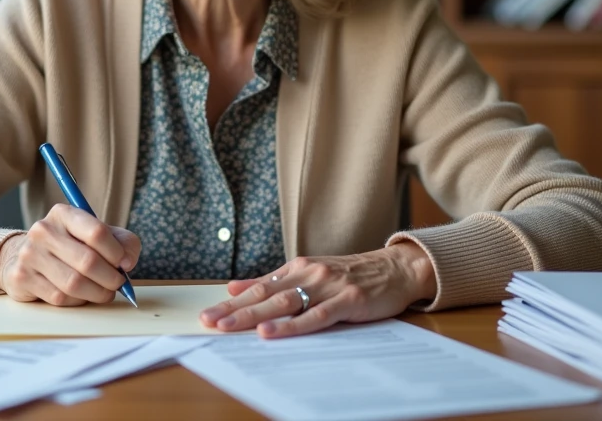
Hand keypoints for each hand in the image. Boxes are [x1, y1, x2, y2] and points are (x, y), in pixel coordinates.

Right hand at [0, 204, 140, 305]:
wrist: (27, 256)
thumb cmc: (71, 245)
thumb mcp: (97, 235)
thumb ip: (122, 242)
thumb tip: (128, 262)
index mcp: (64, 214)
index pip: (97, 232)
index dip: (117, 252)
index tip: (124, 263)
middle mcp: (43, 230)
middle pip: (87, 261)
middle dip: (110, 278)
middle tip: (118, 284)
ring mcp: (30, 254)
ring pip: (74, 284)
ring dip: (97, 293)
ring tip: (104, 292)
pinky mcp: (22, 278)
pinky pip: (59, 298)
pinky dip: (77, 301)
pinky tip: (80, 295)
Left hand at [198, 241, 435, 338]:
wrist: (395, 269)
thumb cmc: (351, 275)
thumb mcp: (310, 273)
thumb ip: (273, 281)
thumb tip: (235, 287)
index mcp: (297, 268)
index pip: (257, 287)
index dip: (231, 302)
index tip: (206, 314)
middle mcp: (308, 273)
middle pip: (265, 295)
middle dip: (234, 310)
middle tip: (208, 322)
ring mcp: (327, 286)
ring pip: (284, 303)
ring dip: (254, 316)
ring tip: (230, 327)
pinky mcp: (347, 300)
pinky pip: (315, 316)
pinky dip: (291, 325)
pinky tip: (271, 332)